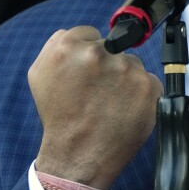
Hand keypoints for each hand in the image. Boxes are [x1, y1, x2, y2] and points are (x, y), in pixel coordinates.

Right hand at [29, 26, 162, 189]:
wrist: (78, 156)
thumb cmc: (59, 118)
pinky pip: (147, 81)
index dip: (88, 54)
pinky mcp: (148, 87)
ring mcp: (126, 69)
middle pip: (112, 46)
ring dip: (124, 79)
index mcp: (68, 46)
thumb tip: (80, 35)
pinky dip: (139, 94)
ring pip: (131, 64)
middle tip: (98, 91)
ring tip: (110, 103)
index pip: (90, 33)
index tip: (87, 73)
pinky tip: (124, 109)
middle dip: (106, 65)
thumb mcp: (40, 74)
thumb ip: (56, 44)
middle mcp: (99, 54)